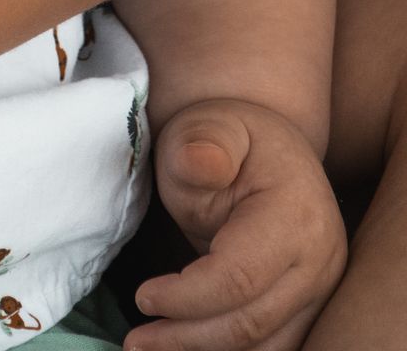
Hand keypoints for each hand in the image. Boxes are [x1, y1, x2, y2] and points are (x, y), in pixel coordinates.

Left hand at [129, 98, 346, 350]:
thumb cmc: (230, 139)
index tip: (142, 297)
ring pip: (266, 346)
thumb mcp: (210, 127)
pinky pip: (272, 344)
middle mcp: (320, 262)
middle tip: (135, 341)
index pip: (240, 277)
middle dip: (189, 337)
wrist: (272, 150)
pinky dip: (229, 350)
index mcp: (297, 216)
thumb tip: (202, 163)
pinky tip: (189, 345)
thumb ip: (203, 145)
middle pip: (252, 322)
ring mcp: (320, 291)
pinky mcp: (309, 308)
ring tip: (152, 348)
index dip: (188, 296)